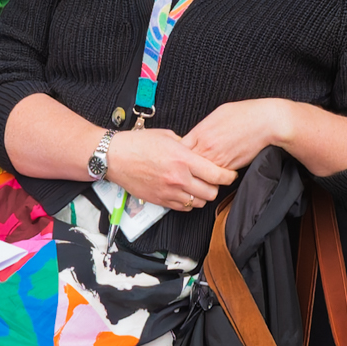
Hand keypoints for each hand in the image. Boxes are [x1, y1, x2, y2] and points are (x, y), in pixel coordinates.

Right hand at [101, 124, 235, 210]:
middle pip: (210, 193)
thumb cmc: (139, 143)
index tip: (230, 175)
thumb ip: (187, 147)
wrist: (115, 157)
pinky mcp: (160, 200)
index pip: (216, 175)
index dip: (228, 176)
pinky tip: (185, 193)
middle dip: (216, 187)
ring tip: (199, 187)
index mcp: (183, 160)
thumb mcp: (168, 137)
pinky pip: (183, 208)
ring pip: (198, 203)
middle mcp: (178, 178)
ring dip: (202, 196)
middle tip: (214, 181)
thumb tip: (198, 152)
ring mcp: (169, 192)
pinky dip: (188, 203)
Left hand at [180, 97, 304, 176]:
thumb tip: (192, 137)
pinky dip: (212, 177)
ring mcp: (218, 160)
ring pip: (199, 175)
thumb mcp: (216, 115)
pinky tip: (213, 175)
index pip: (179, 150)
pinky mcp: (230, 169)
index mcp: (201, 134)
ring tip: (196, 174)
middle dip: (184, 167)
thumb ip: (201, 129)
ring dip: (197, 175)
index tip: (177, 155)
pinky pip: (215, 177)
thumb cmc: (243, 114)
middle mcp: (207, 149)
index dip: (177, 154)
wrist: (265, 122)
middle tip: (182, 169)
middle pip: (186, 165)